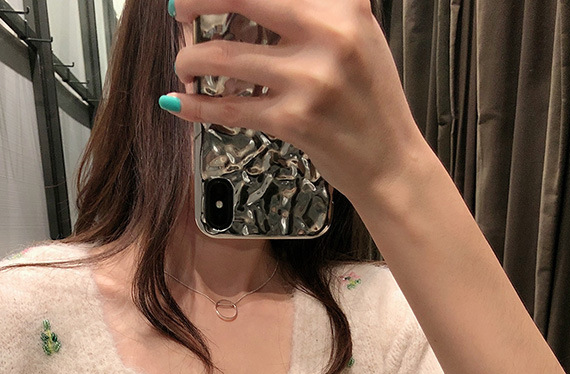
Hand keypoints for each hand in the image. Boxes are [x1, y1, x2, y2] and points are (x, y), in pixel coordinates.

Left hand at [164, 0, 425, 206]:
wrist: (389, 162)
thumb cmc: (369, 101)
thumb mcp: (355, 35)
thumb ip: (312, 11)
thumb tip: (247, 4)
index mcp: (342, 5)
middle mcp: (328, 35)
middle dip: (195, 1)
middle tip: (179, 10)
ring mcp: (309, 80)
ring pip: (223, 57)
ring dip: (191, 60)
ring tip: (187, 65)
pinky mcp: (294, 120)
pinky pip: (229, 108)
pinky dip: (197, 105)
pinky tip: (181, 101)